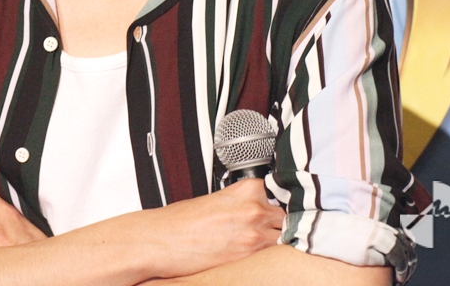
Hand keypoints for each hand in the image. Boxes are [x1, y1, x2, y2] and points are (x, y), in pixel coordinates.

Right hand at [140, 178, 284, 278]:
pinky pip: (275, 256)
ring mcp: (254, 233)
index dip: (284, 205)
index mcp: (247, 189)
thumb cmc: (181, 222)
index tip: (286, 210)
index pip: (283, 195)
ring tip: (267, 245)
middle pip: (289, 217)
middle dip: (283, 225)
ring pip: (287, 237)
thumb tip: (259, 213)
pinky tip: (265, 260)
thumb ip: (243, 204)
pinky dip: (273, 258)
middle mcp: (254, 209)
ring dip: (281, 241)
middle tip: (273, 232)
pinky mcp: (249, 256)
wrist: (161, 240)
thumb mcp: (216, 201)